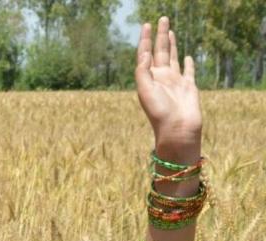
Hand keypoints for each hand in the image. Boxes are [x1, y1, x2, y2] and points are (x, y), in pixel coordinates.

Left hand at [135, 17, 200, 158]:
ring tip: (169, 31)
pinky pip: (189, 72)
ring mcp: (175, 82)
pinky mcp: (189, 87)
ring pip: (172, 57)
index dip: (145, 39)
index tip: (146, 25)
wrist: (177, 129)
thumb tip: (144, 52)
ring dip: (171, 44)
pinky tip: (187, 56)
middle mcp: (161, 78)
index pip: (145, 54)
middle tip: (162, 19)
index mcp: (149, 78)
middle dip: (160, 35)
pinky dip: (188, 63)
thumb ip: (143, 71)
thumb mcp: (145, 90)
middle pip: (160, 51)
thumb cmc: (159, 112)